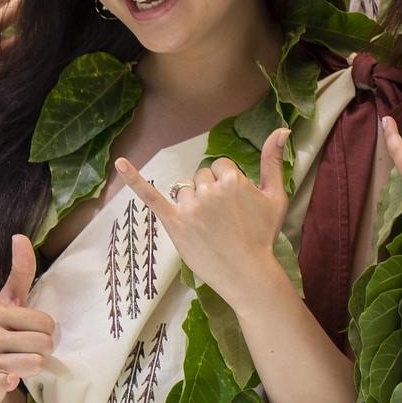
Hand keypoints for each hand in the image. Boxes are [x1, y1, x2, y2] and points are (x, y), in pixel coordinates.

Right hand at [0, 235, 54, 402]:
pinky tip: (7, 378)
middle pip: (44, 342)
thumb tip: (20, 235)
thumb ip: (20, 273)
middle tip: (27, 350)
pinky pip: (15, 380)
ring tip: (20, 363)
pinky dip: (14, 381)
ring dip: (33, 366)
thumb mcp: (9, 304)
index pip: (45, 321)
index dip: (45, 329)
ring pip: (35, 361)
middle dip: (42, 349)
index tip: (29, 331)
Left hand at [119, 128, 291, 307]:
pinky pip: (151, 196)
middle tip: (223, 219)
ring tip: (208, 227)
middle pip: (201, 177)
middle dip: (209, 192)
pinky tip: (120, 163)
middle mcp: (209, 190)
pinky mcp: (173, 222)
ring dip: (193, 203)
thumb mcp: (276, 196)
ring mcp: (190, 206)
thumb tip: (281, 130)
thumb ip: (274, 161)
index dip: (227, 183)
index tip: (235, 204)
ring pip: (184, 190)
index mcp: (232, 180)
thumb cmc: (263, 235)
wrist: (248, 272)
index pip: (221, 166)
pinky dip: (134, 179)